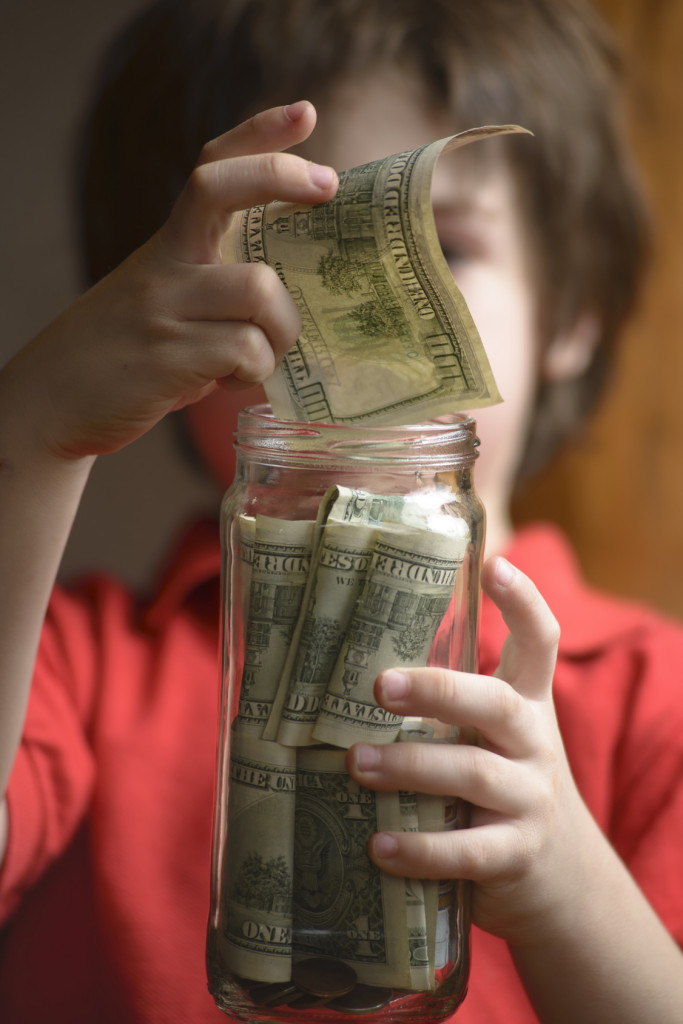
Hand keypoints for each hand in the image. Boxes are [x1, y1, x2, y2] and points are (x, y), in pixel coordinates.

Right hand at [8, 101, 336, 459]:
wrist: (50, 401)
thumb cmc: (123, 355)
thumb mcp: (162, 303)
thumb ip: (212, 290)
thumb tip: (291, 300)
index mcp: (168, 247)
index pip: (212, 170)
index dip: (259, 135)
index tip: (305, 114)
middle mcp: (164, 265)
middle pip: (225, 191)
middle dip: (286, 177)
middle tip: (325, 193)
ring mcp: (163, 308)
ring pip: (258, 288)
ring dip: (283, 329)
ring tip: (266, 356)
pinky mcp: (167, 358)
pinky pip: (245, 351)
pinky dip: (256, 372)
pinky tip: (232, 382)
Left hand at [347, 555, 599, 944]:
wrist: (560, 874)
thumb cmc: (498, 785)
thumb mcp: (487, 737)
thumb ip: (444, 707)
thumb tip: (340, 668)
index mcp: (527, 703)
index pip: (540, 641)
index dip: (523, 600)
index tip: (493, 564)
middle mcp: (535, 742)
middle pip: (497, 703)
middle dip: (439, 690)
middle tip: (379, 686)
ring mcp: (532, 798)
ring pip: (474, 774)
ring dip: (409, 768)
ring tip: (354, 762)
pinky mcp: (518, 853)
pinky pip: (468, 851)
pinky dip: (421, 849)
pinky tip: (378, 847)